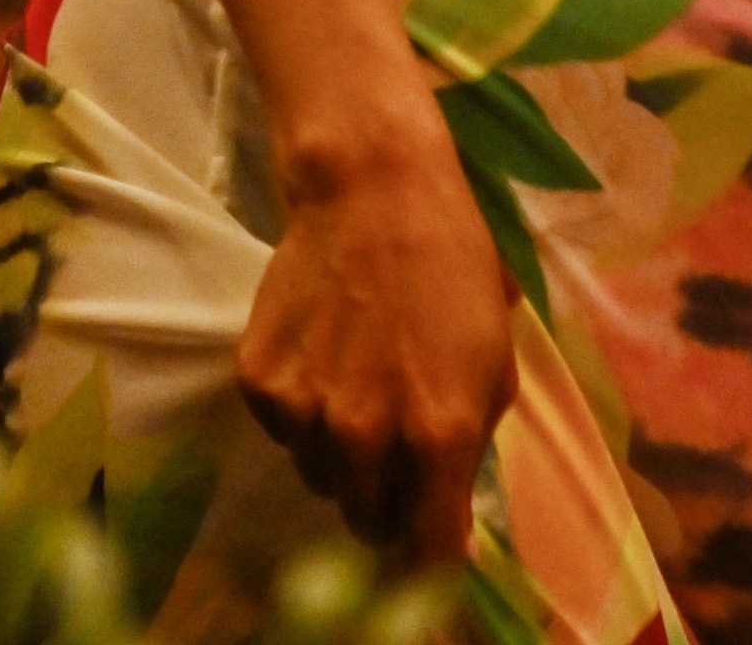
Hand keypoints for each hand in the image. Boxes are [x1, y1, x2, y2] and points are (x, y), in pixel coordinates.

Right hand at [237, 123, 515, 563]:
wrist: (370, 190)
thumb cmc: (453, 268)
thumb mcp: (494, 361)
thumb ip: (471, 445)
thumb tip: (446, 512)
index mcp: (439, 434)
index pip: (429, 552)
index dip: (432, 562)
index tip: (431, 550)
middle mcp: (366, 433)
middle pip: (368, 525)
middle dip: (387, 504)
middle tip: (395, 455)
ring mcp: (304, 409)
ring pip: (322, 479)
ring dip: (342, 457)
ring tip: (358, 387)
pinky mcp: (258, 381)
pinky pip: (282, 433)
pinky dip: (300, 413)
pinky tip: (321, 357)